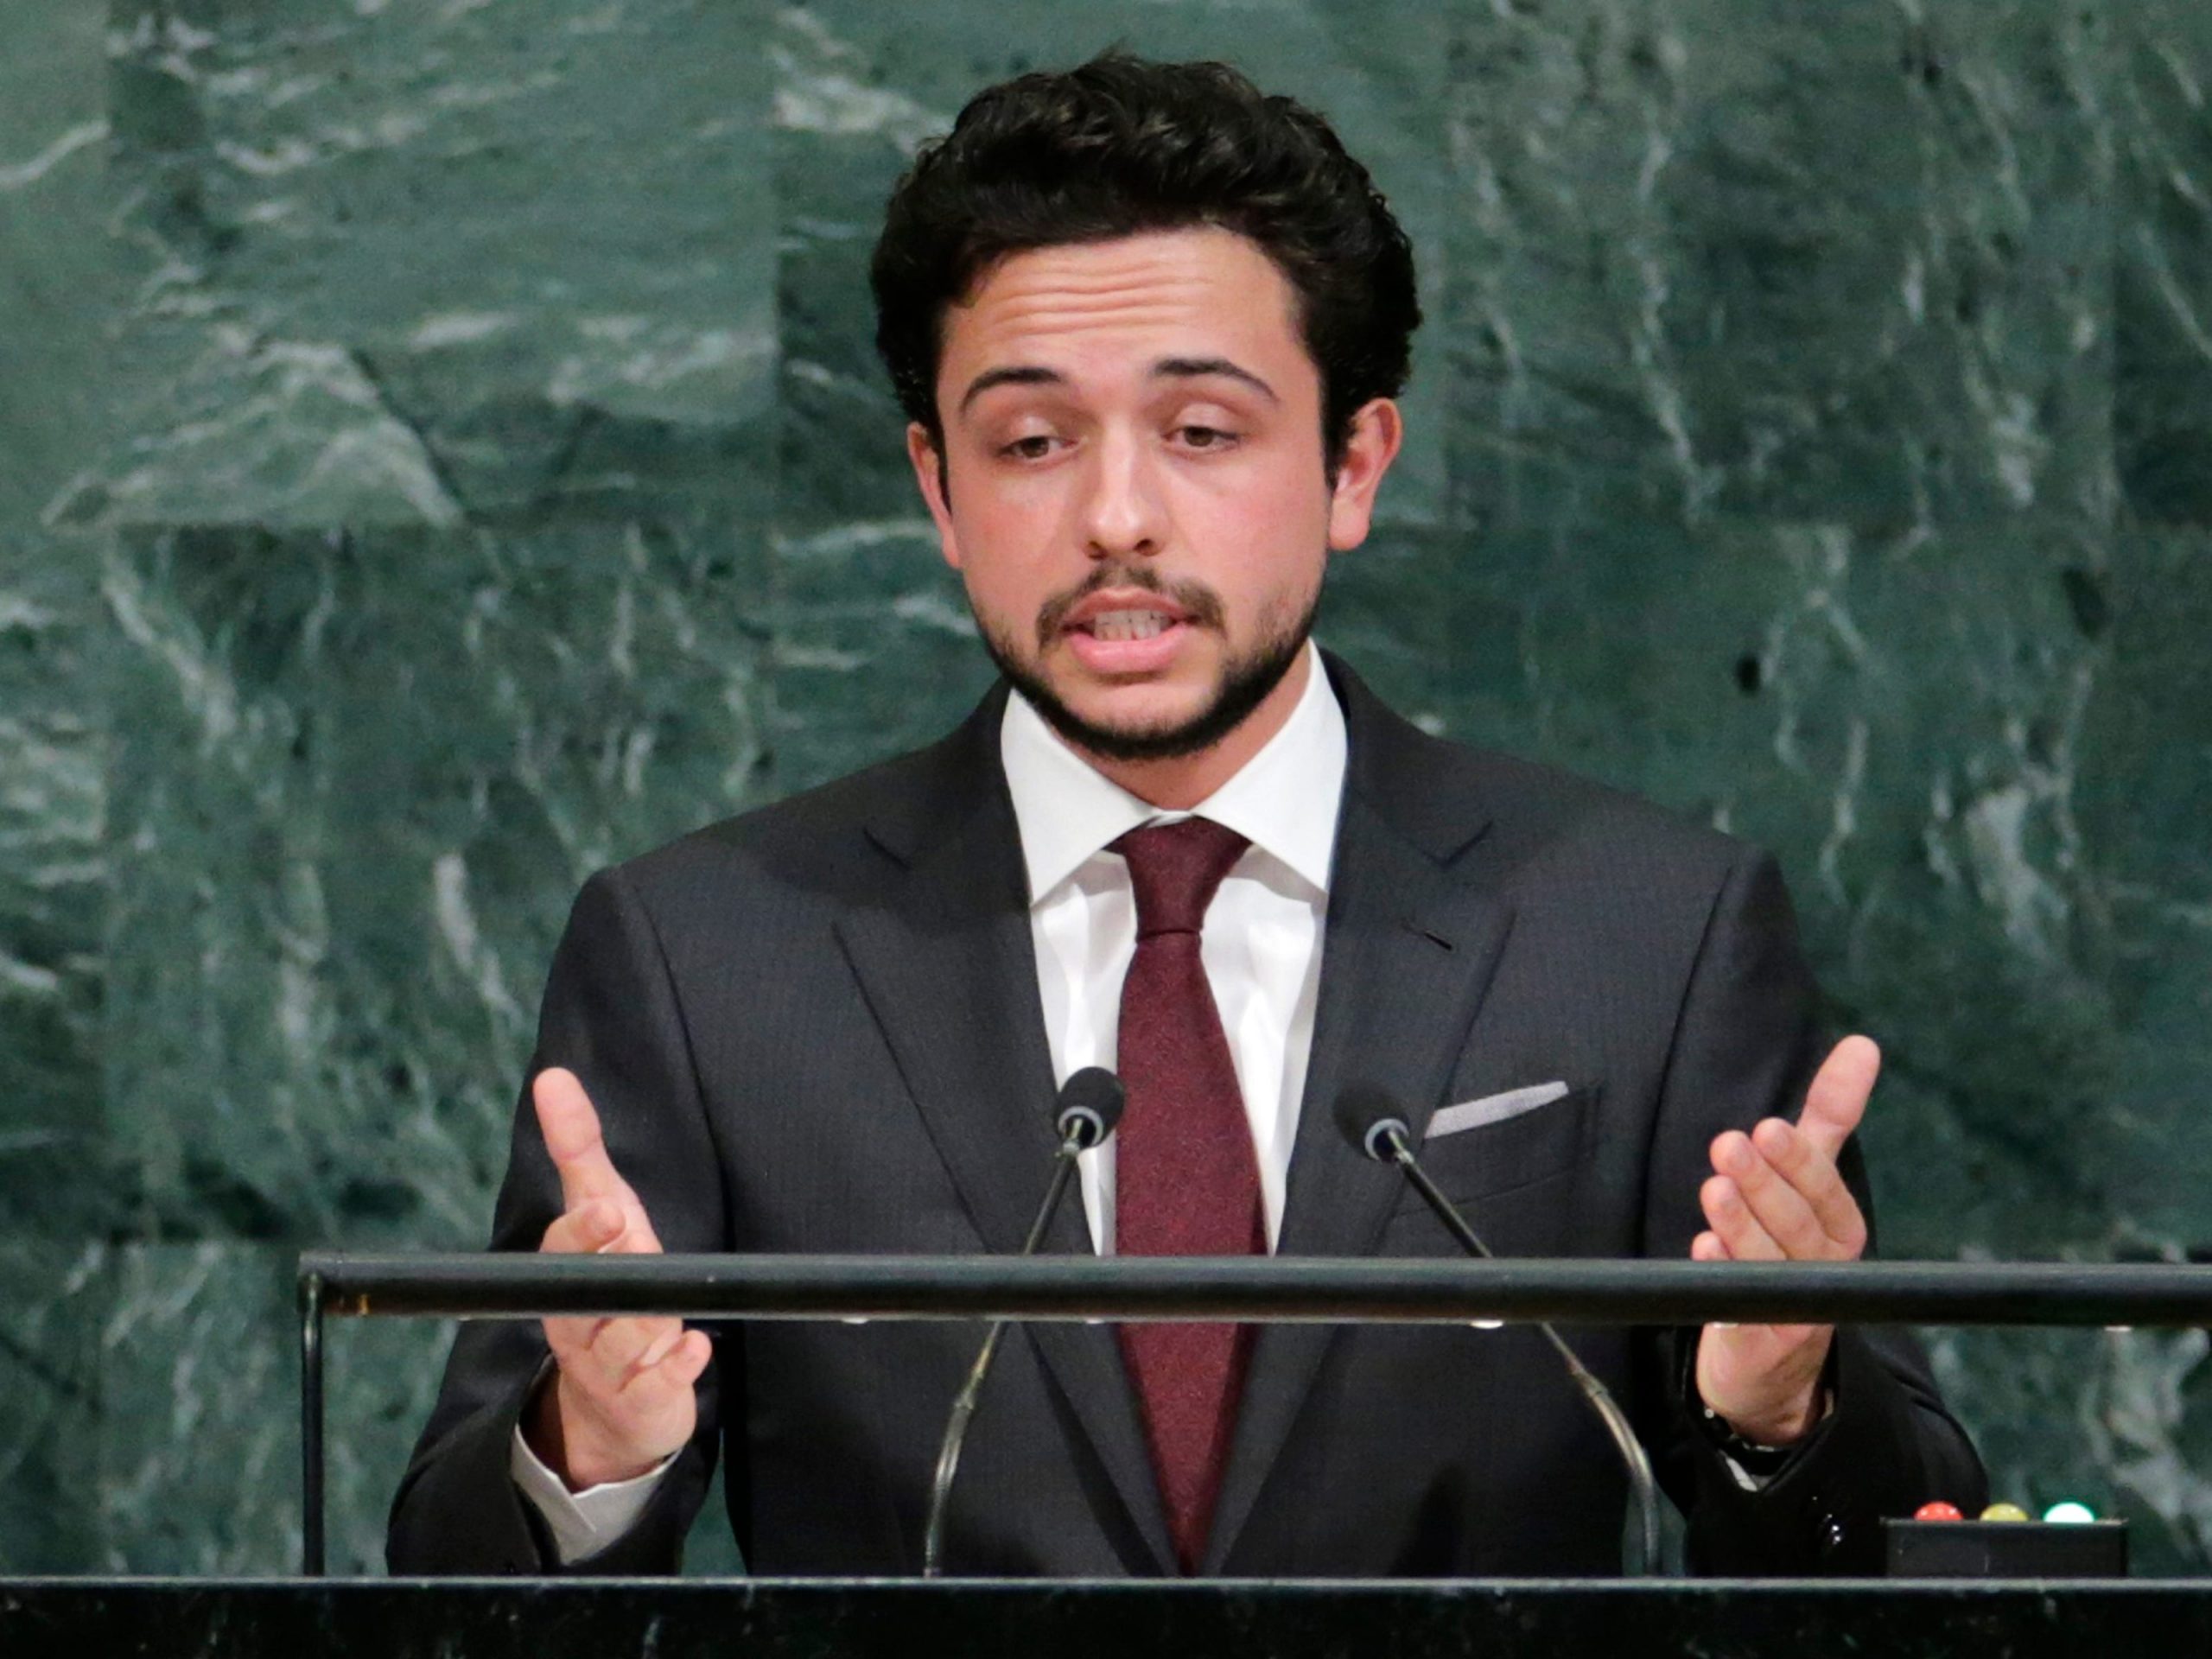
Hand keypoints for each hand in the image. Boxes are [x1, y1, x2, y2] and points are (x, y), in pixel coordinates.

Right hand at [522, 1066, 712, 1489]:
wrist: (616, 1405)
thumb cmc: (612, 1289)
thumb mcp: (602, 1215)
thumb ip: (579, 1152)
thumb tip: (553, 1077)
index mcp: (567, 1275)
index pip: (564, 1248)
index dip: (583, 1229)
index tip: (607, 1206)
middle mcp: (580, 1321)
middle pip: (581, 1296)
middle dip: (602, 1266)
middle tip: (622, 1228)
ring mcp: (611, 1365)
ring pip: (625, 1341)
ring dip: (650, 1323)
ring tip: (667, 1316)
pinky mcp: (645, 1400)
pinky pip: (657, 1386)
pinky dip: (677, 1368)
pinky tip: (695, 1350)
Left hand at [1691, 1036, 1876, 1446]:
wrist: (1768, 1357)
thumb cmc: (1787, 1248)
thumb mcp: (1808, 1180)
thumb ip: (1829, 1116)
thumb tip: (1861, 1044)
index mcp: (1838, 1229)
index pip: (1826, 1193)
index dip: (1800, 1164)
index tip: (1769, 1127)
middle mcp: (1823, 1270)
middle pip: (1799, 1227)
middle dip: (1766, 1185)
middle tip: (1730, 1145)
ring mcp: (1794, 1311)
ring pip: (1770, 1265)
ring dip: (1742, 1225)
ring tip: (1715, 1188)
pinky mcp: (1758, 1343)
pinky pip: (1741, 1311)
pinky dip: (1723, 1277)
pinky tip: (1704, 1250)